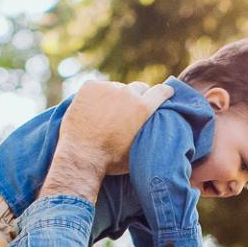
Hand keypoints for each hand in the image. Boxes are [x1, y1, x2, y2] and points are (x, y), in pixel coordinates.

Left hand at [40, 79, 174, 199]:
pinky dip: (97, 95)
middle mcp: (127, 93)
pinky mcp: (90, 86)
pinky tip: (92, 110)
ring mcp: (107, 88)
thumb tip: (156, 128)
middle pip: (138, 87)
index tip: (166, 91)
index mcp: (143, 108)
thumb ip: (148, 132)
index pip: (160, 91)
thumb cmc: (111, 160)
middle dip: (138, 96)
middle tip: (129, 109)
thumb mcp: (139, 149)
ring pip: (117, 88)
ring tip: (107, 113)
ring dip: (115, 97)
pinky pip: (98, 87)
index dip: (165, 91)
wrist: (81, 156)